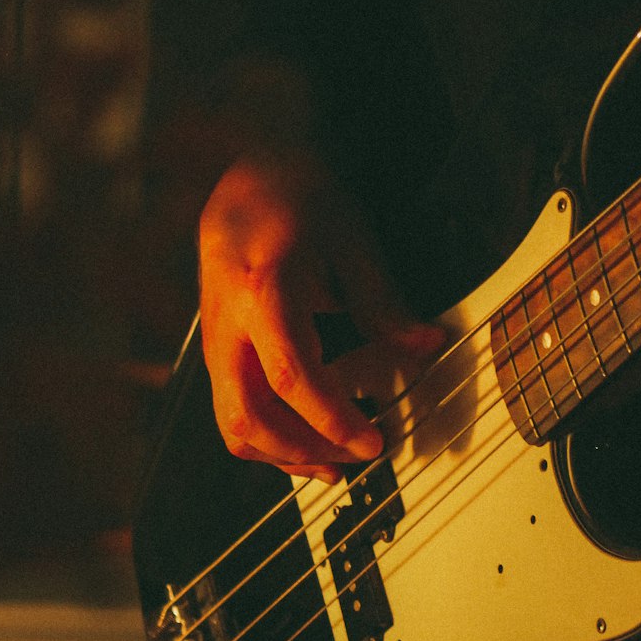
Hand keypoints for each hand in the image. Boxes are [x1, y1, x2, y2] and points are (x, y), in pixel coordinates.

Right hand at [198, 153, 443, 482]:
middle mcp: (226, 322)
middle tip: (358, 456)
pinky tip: (309, 445)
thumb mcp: (353, 241)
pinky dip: (269, 439)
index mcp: (261, 290)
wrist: (253, 178)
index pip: (291, 377)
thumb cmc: (302, 199)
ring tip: (336, 462)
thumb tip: (425, 344)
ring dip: (284, 454)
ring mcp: (215, 340)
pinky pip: (232, 411)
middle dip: (304, 450)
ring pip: (232, 425)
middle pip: (247, 415)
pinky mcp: (216, 351)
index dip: (332, 419)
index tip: (373, 441)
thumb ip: (384, 302)